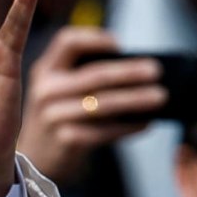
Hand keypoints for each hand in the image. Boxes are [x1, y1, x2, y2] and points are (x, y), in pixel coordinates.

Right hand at [13, 27, 164, 185]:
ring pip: (104, 103)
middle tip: (156, 71)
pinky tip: (146, 123)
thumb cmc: (58, 117)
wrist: (35, 158)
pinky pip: (105, 130)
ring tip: (160, 96)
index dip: (95, 39)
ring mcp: (54, 117)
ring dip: (136, 99)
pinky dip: (129, 126)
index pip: (68, 42)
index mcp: (45, 69)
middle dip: (130, 72)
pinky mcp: (66, 140)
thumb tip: (138, 69)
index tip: (120, 45)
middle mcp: (45, 90)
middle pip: (95, 75)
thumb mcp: (57, 89)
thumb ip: (83, 75)